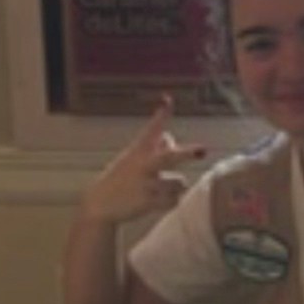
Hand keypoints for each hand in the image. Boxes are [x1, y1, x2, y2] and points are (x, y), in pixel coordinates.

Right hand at [78, 94, 205, 223]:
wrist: (100, 204)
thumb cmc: (122, 177)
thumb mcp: (133, 157)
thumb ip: (154, 146)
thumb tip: (171, 138)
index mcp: (138, 149)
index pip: (152, 128)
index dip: (162, 114)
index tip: (168, 99)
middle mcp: (143, 164)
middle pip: (169, 157)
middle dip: (186, 154)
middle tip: (202, 150)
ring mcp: (146, 184)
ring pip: (180, 181)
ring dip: (177, 186)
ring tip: (161, 188)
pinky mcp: (148, 202)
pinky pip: (174, 200)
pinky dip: (170, 201)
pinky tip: (156, 201)